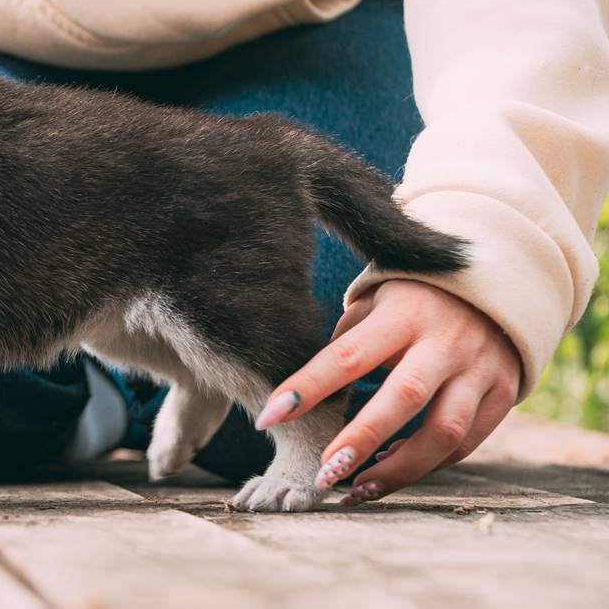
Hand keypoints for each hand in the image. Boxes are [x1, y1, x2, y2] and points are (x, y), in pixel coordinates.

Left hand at [258, 279, 521, 505]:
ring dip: (399, 470)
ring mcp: (480, 369)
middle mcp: (445, 342)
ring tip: (357, 489)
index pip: (346, 355)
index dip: (306, 388)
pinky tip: (394, 472)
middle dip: (360, 440)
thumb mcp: (378, 299)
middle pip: (402, 397)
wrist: (500, 284)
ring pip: (444, 432)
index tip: (268, 417)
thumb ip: (349, 338)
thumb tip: (308, 388)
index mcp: (404, 313)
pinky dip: (430, 464)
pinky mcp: (505, 393)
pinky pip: (466, 441)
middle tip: (323, 474)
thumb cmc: (416, 296)